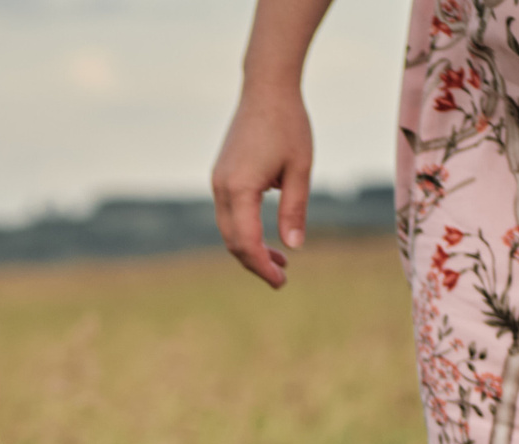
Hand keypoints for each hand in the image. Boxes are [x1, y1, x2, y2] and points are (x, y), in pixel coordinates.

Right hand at [210, 82, 315, 289]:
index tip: (280, 281)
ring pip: (228, 230)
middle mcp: (222, 188)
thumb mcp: (300, 169)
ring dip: (250, 248)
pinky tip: (265, 233)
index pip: (246, 242)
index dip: (262, 266)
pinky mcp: (221, 176)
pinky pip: (228, 214)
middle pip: (233, 241)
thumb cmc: (289, 124)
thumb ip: (295, 209)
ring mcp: (218, 182)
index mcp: (240, 188)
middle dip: (255, 263)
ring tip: (279, 258)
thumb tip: (293, 246)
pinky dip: (244, 230)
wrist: (267, 88)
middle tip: (281, 277)